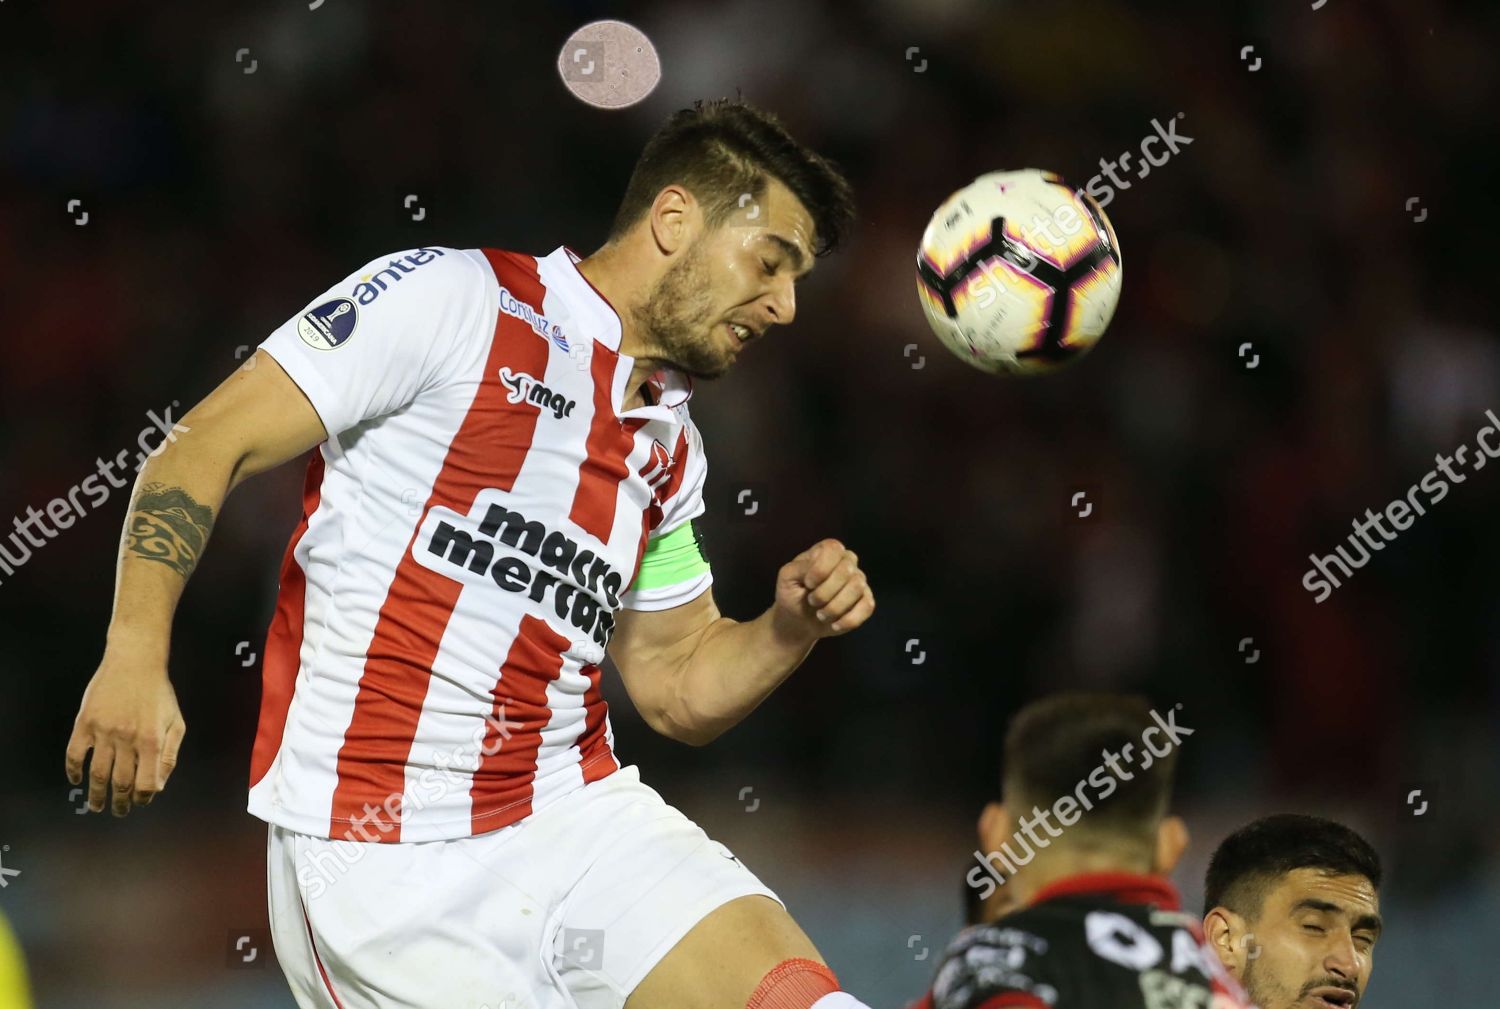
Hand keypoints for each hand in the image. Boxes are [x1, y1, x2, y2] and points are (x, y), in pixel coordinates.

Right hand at [65, 655, 185, 816]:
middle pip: (121, 782)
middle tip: (119, 811)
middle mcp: (127, 739)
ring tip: (96, 805)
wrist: (135, 662)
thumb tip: (158, 785)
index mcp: (152, 740)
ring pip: (97, 773)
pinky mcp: (85, 723)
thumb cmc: (159, 694)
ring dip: (96, 794)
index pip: (146, 782)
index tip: (141, 801)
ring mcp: (104, 731)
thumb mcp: (175, 722)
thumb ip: (170, 755)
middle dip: (121, 802)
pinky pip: (74, 754)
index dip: (144, 797)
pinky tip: (76, 780)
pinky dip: (73, 771)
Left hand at [773, 538, 875, 642]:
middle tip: (812, 601)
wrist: (798, 620)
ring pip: (857, 588)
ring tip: (820, 614)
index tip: (807, 583)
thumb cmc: (792, 594)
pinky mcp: (866, 601)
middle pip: (846, 570)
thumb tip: (818, 568)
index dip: (820, 569)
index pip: (833, 549)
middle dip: (824, 592)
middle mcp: (847, 561)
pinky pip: (867, 607)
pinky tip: (834, 624)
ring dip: (834, 607)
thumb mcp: (787, 577)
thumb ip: (800, 568)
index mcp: (828, 550)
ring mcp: (859, 581)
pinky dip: (848, 620)